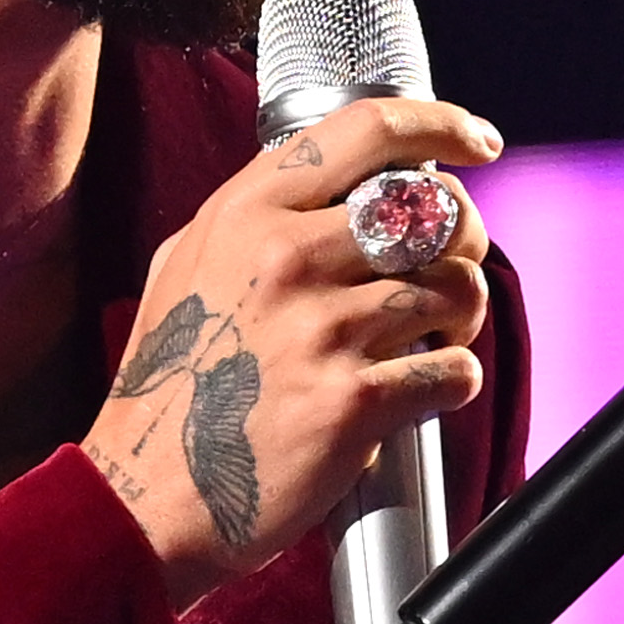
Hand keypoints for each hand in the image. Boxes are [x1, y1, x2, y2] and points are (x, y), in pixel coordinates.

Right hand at [84, 96, 501, 605]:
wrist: (145, 498)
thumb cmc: (167, 391)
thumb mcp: (184, 268)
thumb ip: (254, 220)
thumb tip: (332, 189)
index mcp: (248, 212)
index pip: (367, 130)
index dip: (441, 125)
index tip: (477, 141)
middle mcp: (286, 257)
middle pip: (434, 209)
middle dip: (466, 238)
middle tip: (451, 270)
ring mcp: (322, 329)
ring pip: (456, 287)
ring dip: (462, 315)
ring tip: (434, 337)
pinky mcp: (351, 401)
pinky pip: (453, 370)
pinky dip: (453, 381)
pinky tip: (423, 392)